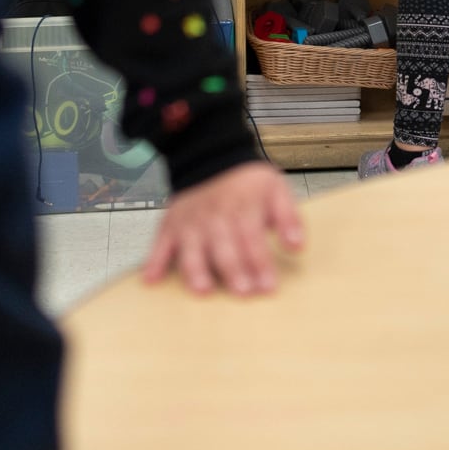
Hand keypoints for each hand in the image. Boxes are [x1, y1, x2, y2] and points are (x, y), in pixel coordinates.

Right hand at [142, 161, 303, 295]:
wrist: (211, 157)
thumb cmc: (246, 181)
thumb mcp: (276, 190)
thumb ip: (288, 218)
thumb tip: (297, 246)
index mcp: (242, 209)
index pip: (253, 240)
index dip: (261, 264)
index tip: (268, 286)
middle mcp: (214, 217)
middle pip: (224, 248)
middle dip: (234, 271)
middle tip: (243, 292)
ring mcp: (190, 222)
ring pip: (192, 249)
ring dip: (196, 270)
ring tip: (203, 290)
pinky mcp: (171, 225)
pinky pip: (160, 244)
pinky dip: (154, 261)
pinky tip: (150, 280)